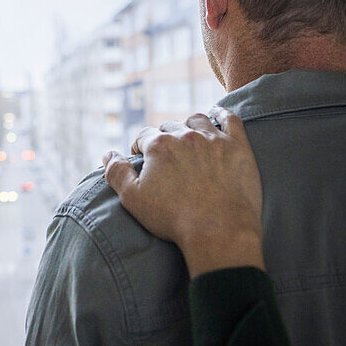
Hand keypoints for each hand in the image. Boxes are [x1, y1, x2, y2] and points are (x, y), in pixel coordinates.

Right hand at [102, 107, 263, 276]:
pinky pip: (230, 119)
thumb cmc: (173, 219)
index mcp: (158, 145)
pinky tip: (218, 114)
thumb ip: (117, 172)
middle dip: (164, 138)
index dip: (140, 147)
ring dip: (189, 126)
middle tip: (167, 157)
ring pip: (197, 120)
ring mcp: (214, 139)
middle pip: (170, 127)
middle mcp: (185, 135)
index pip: (143, 136)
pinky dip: (222, 114)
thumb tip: (108, 154)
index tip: (142, 159)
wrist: (218, 232)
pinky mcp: (238, 147)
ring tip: (189, 138)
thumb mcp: (133, 199)